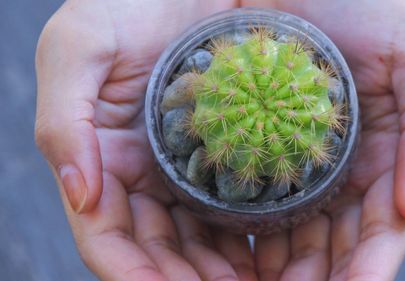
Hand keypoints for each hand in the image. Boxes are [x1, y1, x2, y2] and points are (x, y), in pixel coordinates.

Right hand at [35, 1, 258, 279]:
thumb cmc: (125, 4)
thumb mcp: (79, 47)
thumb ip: (63, 118)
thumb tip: (78, 192)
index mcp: (104, 160)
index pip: (109, 236)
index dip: (133, 272)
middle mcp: (144, 175)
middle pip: (158, 250)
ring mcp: (185, 169)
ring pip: (195, 240)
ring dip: (216, 272)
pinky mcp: (223, 155)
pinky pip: (231, 207)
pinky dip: (244, 239)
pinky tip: (265, 257)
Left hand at [242, 0, 404, 279]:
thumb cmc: (370, 7)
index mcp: (381, 158)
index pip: (379, 229)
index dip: (370, 267)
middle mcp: (338, 171)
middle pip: (331, 245)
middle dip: (315, 279)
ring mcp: (294, 163)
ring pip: (289, 234)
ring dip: (277, 271)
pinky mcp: (254, 145)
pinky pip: (247, 199)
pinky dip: (242, 233)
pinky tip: (229, 258)